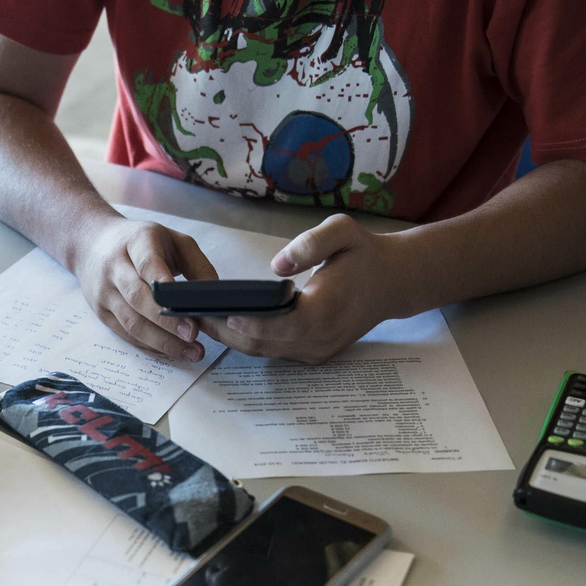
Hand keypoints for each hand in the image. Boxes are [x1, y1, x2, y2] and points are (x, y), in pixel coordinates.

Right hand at [70, 215, 216, 361]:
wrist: (92, 244)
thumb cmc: (140, 243)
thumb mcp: (173, 240)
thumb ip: (197, 264)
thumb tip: (213, 297)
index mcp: (135, 242)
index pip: (147, 264)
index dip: (163, 285)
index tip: (184, 304)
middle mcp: (114, 267)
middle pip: (138, 298)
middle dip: (166, 321)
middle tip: (193, 335)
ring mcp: (104, 292)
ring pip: (131, 322)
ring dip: (162, 341)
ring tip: (191, 351)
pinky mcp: (101, 313)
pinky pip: (126, 334)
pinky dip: (150, 345)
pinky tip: (172, 350)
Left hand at [201, 215, 416, 363]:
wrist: (393, 281)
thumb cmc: (365, 253)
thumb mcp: (344, 231)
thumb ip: (311, 243)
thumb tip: (277, 266)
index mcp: (328, 308)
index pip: (285, 324)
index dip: (254, 323)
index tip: (225, 314)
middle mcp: (321, 337)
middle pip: (266, 343)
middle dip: (228, 332)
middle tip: (192, 315)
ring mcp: (317, 350)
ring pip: (265, 351)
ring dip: (232, 338)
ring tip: (199, 318)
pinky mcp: (312, 353)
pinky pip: (274, 351)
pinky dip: (249, 339)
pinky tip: (224, 322)